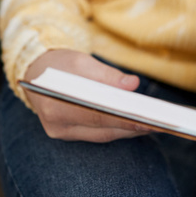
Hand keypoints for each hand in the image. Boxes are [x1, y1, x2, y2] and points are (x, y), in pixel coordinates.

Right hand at [23, 49, 149, 141]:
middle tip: (160, 123)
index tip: (148, 118)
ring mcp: (61, 132)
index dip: (124, 118)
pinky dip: (118, 128)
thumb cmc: (60, 64)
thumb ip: (108, 75)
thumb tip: (133, 85)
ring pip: (103, 135)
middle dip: (132, 126)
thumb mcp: (82, 61)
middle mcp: (57, 125)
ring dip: (129, 130)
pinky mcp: (69, 134)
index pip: (97, 116)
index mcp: (56, 105)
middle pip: (102, 130)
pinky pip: (98, 134)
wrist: (36, 72)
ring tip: (155, 123)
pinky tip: (137, 123)